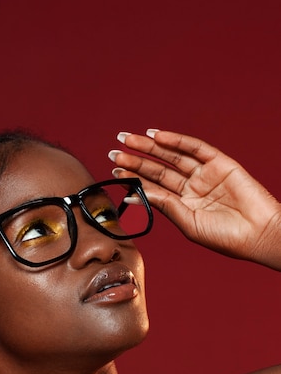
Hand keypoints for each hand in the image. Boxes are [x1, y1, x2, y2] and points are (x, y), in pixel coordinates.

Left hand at [109, 130, 280, 269]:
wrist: (259, 235)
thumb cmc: (226, 237)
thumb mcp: (189, 223)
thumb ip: (165, 205)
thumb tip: (136, 193)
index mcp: (183, 205)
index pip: (153, 187)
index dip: (135, 178)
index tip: (115, 170)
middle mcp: (191, 187)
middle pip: (159, 168)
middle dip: (137, 159)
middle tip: (115, 151)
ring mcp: (205, 174)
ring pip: (173, 155)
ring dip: (151, 147)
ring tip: (129, 140)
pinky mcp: (220, 163)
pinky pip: (195, 148)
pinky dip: (177, 140)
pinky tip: (157, 136)